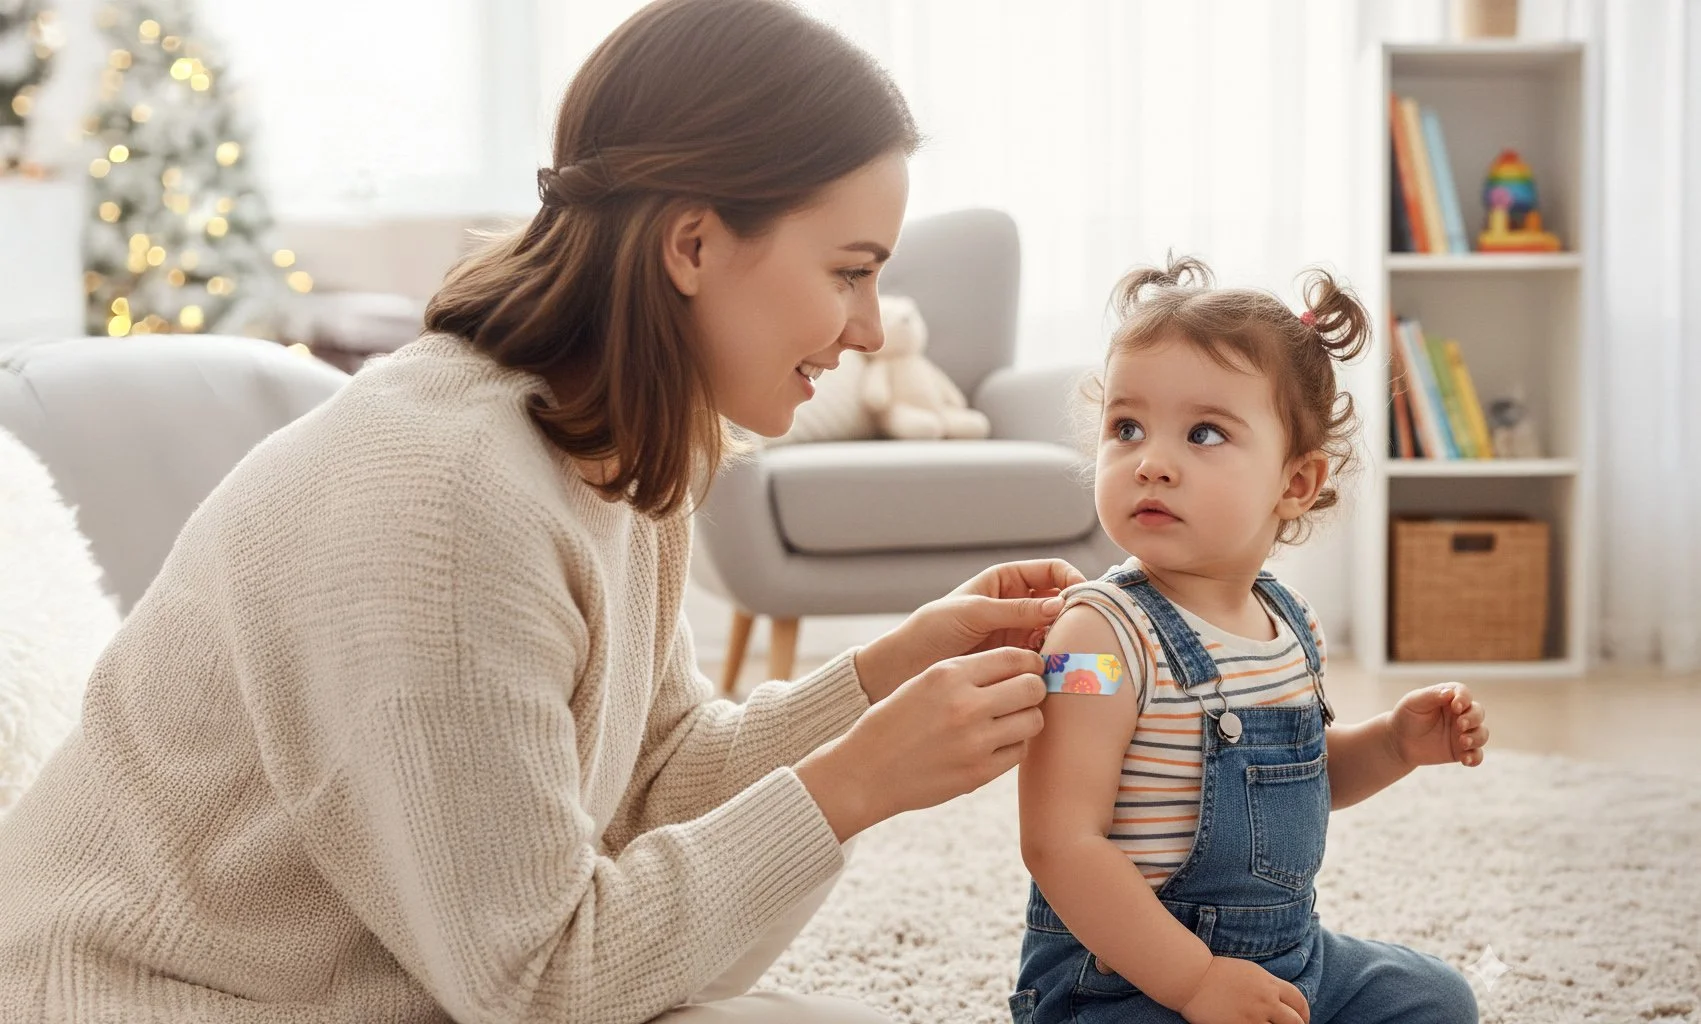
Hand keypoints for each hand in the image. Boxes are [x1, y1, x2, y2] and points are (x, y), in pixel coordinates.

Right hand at [796, 647, 1045, 839]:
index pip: (1014, 657)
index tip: (1028, 669)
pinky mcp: (978, 773)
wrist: (866, 772)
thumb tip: (1020, 665)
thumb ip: (968, 671)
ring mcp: (974, 741)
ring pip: (1033, 720)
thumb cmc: (895, 722)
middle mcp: (965, 705)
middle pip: (1032, 687)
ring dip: (1026, 718)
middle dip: (1033, 688)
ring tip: (1008, 720)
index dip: (1029, 662)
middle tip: (1022, 695)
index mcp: (949, 675)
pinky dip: (1012, 746)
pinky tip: (993, 743)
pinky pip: (1019, 752)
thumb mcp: (924, 681)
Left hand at [854, 559, 1085, 702]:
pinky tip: (1054, 667)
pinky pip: (1044, 655)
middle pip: (1060, 601)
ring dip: (1065, 638)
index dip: (1070, 579)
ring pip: (1056, 630)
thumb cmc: (932, 628)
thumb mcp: (973, 612)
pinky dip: (1053, 659)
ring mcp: (1018, 632)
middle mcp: (1017, 604)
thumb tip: (1060, 605)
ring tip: (1069, 650)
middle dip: (1073, 611)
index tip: (1080, 597)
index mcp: (1006, 580)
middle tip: (1083, 628)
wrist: (906, 665)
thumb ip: (1015, 609)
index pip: (1051, 572)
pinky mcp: (1015, 659)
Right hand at [1177, 956, 1309, 1023]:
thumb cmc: (1215, 972)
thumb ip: (1266, 985)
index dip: (1304, 1013)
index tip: (1302, 1019)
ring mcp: (1254, 1016)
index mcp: (1268, 983)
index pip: (1299, 1000)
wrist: (1192, 977)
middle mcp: (1266, 1000)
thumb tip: (1278, 998)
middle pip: (1295, 1021)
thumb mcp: (1248, 971)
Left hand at [1387, 682, 1489, 768]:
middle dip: (1473, 718)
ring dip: (1476, 737)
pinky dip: (1475, 757)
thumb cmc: (1407, 716)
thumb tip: (1450, 692)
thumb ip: (1432, 695)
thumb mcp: (1414, 702)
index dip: (1464, 698)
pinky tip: (1466, 759)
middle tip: (1460, 725)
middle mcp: (1461, 714)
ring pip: (1482, 733)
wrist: (1399, 741)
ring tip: (1463, 742)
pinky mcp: (1461, 751)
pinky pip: (1477, 755)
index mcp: (1449, 698)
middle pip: (1478, 712)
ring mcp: (1463, 733)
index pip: (1464, 693)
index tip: (1456, 706)